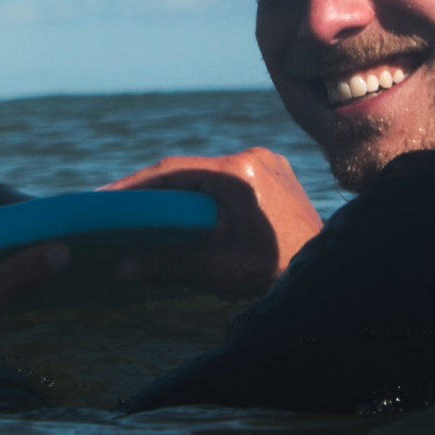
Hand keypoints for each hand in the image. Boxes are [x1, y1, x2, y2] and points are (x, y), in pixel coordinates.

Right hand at [101, 149, 321, 300]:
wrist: (330, 277)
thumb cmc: (276, 273)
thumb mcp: (218, 270)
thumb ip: (170, 264)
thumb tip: (123, 269)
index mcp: (240, 173)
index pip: (174, 171)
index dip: (135, 184)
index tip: (104, 196)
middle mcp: (255, 157)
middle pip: (191, 169)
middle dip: (155, 187)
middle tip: (118, 203)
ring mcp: (269, 163)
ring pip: (211, 172)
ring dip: (182, 189)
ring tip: (148, 207)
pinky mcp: (277, 174)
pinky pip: (231, 178)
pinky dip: (207, 192)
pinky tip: (189, 209)